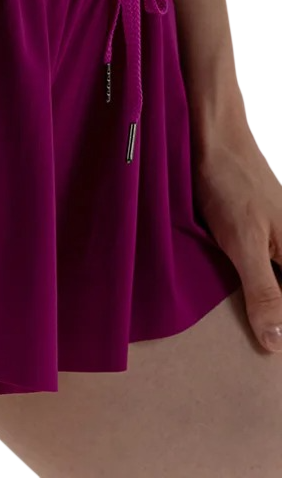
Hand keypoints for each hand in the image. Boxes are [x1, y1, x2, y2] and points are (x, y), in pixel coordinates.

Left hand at [192, 122, 281, 352]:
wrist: (211, 136)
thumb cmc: (228, 183)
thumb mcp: (244, 243)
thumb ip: (264, 291)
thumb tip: (277, 343)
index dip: (281, 324)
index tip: (271, 352)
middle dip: (275, 315)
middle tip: (262, 344)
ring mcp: (277, 233)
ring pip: (276, 279)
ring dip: (267, 300)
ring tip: (256, 332)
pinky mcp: (256, 225)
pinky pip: (265, 262)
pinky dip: (257, 280)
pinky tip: (241, 292)